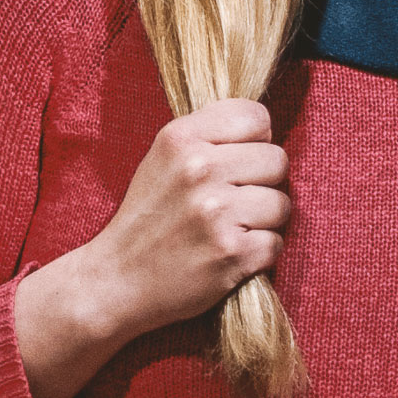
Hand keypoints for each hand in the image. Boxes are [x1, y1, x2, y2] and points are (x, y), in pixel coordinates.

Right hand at [15, 100, 290, 397]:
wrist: (115, 280)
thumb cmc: (147, 218)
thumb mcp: (163, 159)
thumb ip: (208, 136)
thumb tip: (264, 130)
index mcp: (181, 138)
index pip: (256, 117)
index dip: (256, 141)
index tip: (238, 162)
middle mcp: (199, 170)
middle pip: (277, 160)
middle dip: (263, 183)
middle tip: (233, 202)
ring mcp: (216, 212)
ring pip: (281, 203)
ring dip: (264, 221)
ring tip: (231, 229)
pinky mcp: (231, 253)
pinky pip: (276, 242)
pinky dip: (260, 253)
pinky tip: (230, 254)